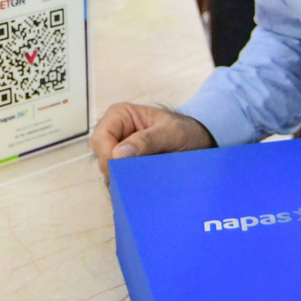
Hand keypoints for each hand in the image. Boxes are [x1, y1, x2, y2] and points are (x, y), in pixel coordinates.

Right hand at [89, 103, 214, 175]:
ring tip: (147, 177)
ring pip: (108, 171)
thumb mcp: (171, 132)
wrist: (199, 142)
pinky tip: (145, 183)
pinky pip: (119, 179)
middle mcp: (114, 132)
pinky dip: (129, 184)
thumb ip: (147, 140)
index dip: (110, 155)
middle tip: (140, 174)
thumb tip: (119, 154)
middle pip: (101, 156)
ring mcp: (118, 151)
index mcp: (120, 115)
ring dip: (124, 178)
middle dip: (117, 168)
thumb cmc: (185, 131)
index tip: (127, 167)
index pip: (101, 138)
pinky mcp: (126, 166)